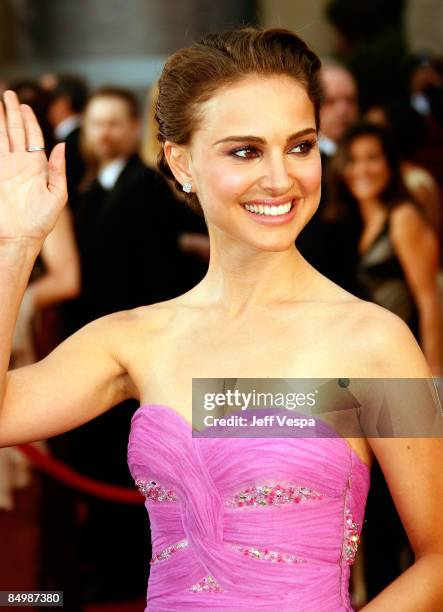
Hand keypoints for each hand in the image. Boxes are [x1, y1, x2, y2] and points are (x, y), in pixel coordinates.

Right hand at [0, 90, 66, 245]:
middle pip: (16, 131)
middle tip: (8, 94)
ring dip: (0, 119)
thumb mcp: (58, 195)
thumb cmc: (42, 220)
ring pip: (2, 136)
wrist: (21, 236)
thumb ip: (58, 170)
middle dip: (12, 112)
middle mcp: (21, 164)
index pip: (33, 137)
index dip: (29, 120)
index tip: (24, 105)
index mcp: (38, 167)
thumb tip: (61, 146)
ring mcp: (6, 167)